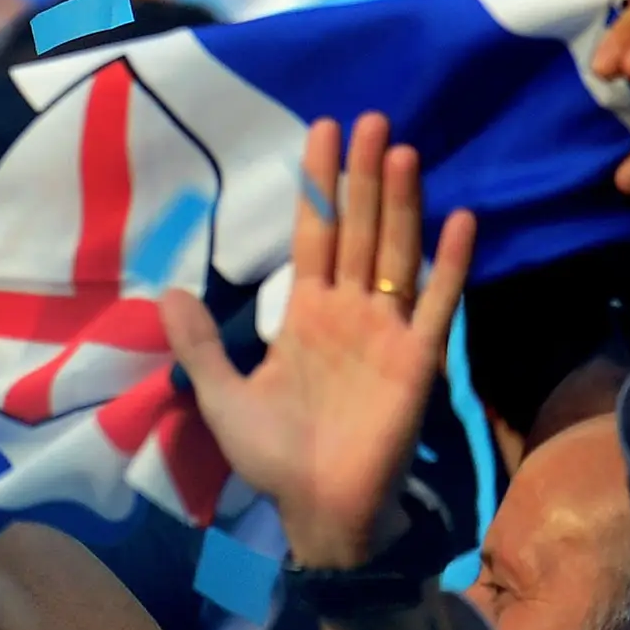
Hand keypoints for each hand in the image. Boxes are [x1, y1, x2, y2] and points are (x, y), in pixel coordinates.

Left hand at [161, 114, 474, 568]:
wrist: (317, 510)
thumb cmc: (272, 456)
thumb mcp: (219, 393)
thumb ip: (200, 341)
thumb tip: (167, 289)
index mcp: (305, 316)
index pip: (313, 235)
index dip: (316, 187)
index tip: (322, 133)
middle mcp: (348, 313)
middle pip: (357, 229)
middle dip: (359, 176)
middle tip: (369, 118)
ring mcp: (385, 332)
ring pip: (394, 252)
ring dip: (400, 203)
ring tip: (400, 150)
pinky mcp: (416, 361)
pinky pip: (436, 303)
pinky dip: (449, 263)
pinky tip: (462, 219)